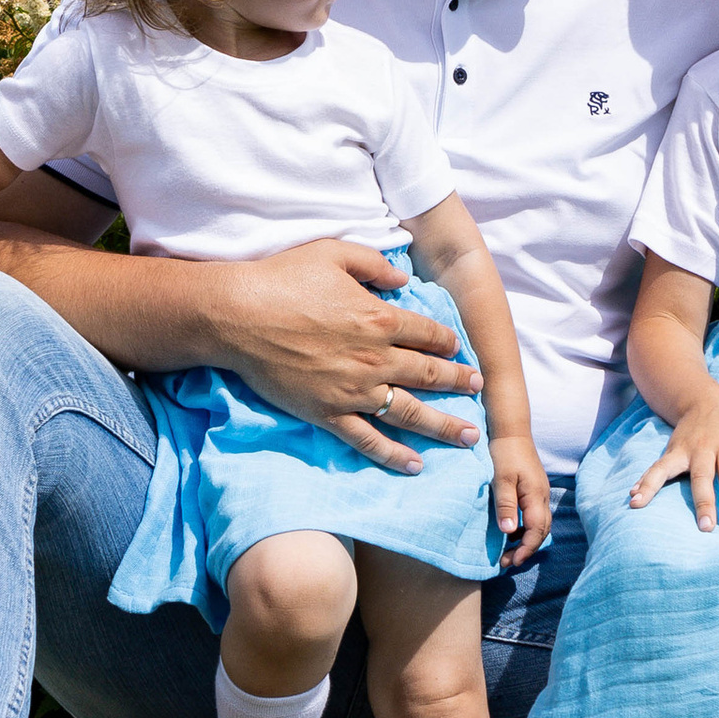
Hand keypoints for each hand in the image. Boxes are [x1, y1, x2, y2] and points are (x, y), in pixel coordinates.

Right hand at [214, 239, 480, 469]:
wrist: (238, 315)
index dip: (449, 343)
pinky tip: (415, 465)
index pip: (428, 335)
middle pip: (429, 375)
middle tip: (480, 391)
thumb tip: (402, 278)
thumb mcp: (334, 252)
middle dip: (459, 383)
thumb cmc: (283, 278)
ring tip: (468, 437)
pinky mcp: (327, 413)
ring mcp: (353, 391)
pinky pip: (368, 440)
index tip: (460, 351)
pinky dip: (394, 455)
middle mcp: (375, 358)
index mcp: (379, 319)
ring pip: (410, 412)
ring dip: (443, 426)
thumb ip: (374, 263)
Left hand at [492, 432, 551, 564]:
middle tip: (507, 562)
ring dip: (526, 541)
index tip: (512, 562)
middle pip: (542, 531)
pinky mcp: (534, 490)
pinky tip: (511, 532)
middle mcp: (542, 497)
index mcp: (536, 496)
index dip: (526, 549)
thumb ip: (506, 505)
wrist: (511, 431)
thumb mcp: (500, 479)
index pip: (536, 531)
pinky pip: (535, 516)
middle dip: (527, 550)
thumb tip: (509, 532)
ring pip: (540, 525)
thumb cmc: (504, 453)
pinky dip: (525, 529)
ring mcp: (540, 493)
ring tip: (508, 552)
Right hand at [626, 380, 718, 530]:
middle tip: (705, 527)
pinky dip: (644, 482)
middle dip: (703, 502)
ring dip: (655, 488)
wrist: (704, 399)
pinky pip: (655, 468)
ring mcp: (684, 450)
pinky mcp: (670, 452)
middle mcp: (704, 449)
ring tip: (640, 506)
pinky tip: (633, 498)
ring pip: (670, 470)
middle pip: (703, 477)